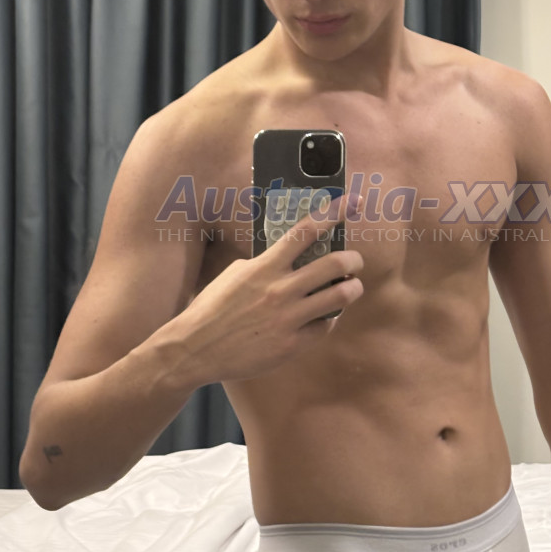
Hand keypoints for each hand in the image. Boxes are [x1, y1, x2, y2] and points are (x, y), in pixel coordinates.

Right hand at [171, 194, 363, 384]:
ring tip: (352, 286)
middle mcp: (280, 289)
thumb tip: (289, 256)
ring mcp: (288, 318)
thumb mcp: (235, 274)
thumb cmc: (212, 309)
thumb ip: (265, 264)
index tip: (355, 202)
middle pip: (335, 264)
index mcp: (265, 266)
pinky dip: (330, 318)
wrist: (195, 349)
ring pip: (340, 296)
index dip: (334, 212)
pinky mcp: (292, 344)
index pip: (306, 231)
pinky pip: (326, 326)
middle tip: (355, 261)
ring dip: (353, 288)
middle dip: (354, 260)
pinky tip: (325, 316)